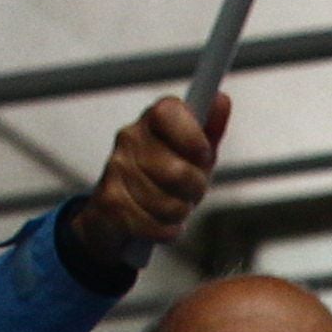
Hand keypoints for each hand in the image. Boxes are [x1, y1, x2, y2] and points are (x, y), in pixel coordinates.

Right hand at [71, 92, 228, 273]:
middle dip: (194, 190)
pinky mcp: (110, 203)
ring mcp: (115, 169)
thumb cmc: (164, 179)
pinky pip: (157, 226)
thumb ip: (209, 130)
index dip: (193, 138)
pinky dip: (166, 231)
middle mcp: (129, 138)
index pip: (170, 113)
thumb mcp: (193, 155)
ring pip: (170, 204)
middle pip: (179, 172)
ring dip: (179, 212)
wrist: (115, 216)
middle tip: (188, 190)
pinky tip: (157, 223)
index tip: (202, 156)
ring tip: (170, 205)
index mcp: (152, 120)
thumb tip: (221, 100)